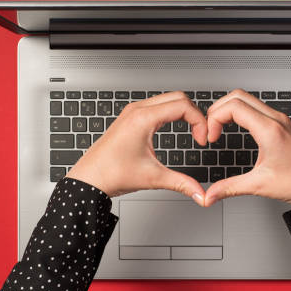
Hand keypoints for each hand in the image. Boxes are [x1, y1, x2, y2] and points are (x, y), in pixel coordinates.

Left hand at [66, 91, 207, 205]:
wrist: (89, 179)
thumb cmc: (112, 174)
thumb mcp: (153, 178)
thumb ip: (182, 184)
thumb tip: (201, 193)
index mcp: (143, 119)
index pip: (183, 106)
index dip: (199, 122)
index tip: (202, 140)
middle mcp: (137, 110)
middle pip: (178, 97)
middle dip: (194, 115)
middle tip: (200, 135)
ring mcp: (133, 112)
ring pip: (168, 99)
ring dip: (183, 113)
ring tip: (191, 132)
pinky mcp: (130, 117)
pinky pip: (157, 106)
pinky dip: (171, 113)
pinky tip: (175, 129)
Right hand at [203, 89, 290, 206]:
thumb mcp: (259, 185)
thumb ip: (229, 188)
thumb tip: (210, 194)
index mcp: (270, 130)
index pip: (234, 107)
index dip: (215, 119)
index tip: (212, 137)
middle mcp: (276, 120)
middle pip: (238, 96)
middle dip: (218, 109)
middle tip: (211, 128)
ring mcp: (281, 120)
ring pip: (249, 99)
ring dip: (230, 109)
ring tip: (220, 127)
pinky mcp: (284, 124)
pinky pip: (258, 107)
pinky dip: (242, 112)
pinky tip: (238, 127)